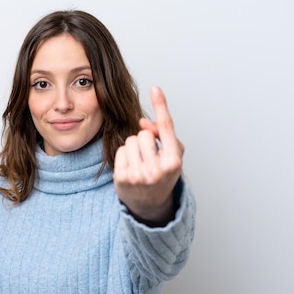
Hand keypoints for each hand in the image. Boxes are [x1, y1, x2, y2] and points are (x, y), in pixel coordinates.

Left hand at [114, 86, 183, 225]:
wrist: (150, 205)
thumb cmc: (162, 175)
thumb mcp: (171, 156)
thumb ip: (163, 135)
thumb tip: (142, 121)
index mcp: (174, 162)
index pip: (166, 128)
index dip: (161, 106)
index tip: (155, 88)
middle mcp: (158, 169)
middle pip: (143, 134)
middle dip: (145, 141)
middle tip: (149, 157)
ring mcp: (139, 175)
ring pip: (130, 141)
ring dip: (134, 148)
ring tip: (140, 163)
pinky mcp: (123, 179)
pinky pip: (120, 151)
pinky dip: (124, 156)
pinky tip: (130, 168)